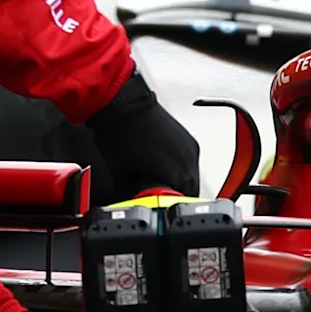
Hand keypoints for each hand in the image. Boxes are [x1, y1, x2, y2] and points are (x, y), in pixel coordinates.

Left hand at [86, 70, 200, 203]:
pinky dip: (178, 166)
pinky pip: (188, 160)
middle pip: (190, 190)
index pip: (182, 203)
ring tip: (158, 178)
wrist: (121, 103)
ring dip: (178, 180)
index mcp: (178, 174)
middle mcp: (190, 161)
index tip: (157, 206)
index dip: (168, 208)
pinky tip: (162, 163)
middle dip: (174, 194)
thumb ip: (131, 193)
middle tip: (157, 194)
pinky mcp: (187, 137)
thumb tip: (133, 199)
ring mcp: (190, 148)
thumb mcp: (120, 174)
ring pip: (190, 175)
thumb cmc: (119, 134)